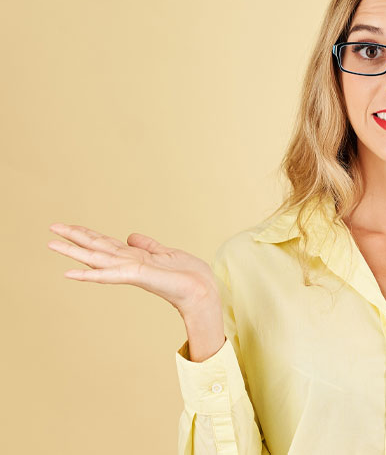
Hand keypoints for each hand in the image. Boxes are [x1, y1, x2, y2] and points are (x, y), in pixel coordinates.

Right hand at [47, 223, 219, 317]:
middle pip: (96, 248)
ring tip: (51, 244)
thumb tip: (130, 236)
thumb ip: (148, 245)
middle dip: (74, 238)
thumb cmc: (188, 275)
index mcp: (135, 257)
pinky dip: (90, 274)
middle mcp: (129, 263)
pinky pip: (110, 274)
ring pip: (97, 258)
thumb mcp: (167, 253)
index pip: (106, 243)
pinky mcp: (138, 276)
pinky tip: (70, 273)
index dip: (88, 234)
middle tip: (51, 228)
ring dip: (74, 251)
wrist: (202, 290)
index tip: (68, 226)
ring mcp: (131, 270)